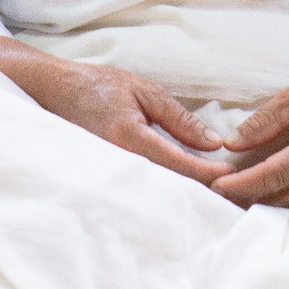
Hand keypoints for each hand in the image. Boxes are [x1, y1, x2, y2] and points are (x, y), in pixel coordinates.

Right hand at [0, 37, 232, 184]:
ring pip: (157, 195)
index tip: (236, 178)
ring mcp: (109, 176)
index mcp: (130, 138)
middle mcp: (119, 163)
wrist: (50, 92)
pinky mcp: (106, 182)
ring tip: (219, 201)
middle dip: (204, 195)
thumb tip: (214, 143)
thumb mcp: (142, 91)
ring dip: (188, 198)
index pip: (180, 164)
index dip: (210, 174)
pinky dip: (166, 195)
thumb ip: (178, 118)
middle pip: (172, 189)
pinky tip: (186, 196)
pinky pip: (142, 193)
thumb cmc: (97, 87)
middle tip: (237, 200)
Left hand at [209, 73, 288, 207]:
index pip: (274, 174)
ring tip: (223, 193)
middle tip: (209, 191)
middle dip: (242, 196)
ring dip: (254, 201)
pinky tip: (250, 192)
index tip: (215, 186)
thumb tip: (232, 144)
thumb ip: (263, 121)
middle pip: (277, 196)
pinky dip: (271, 198)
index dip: (243, 183)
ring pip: (285, 203)